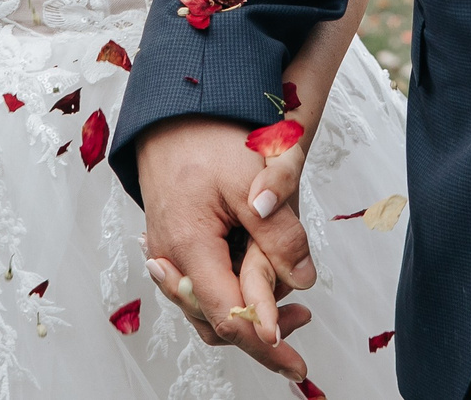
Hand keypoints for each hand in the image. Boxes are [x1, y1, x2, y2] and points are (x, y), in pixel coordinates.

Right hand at [136, 116, 316, 378]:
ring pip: (204, 307)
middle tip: (304, 324)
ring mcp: (165, 254)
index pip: (227, 316)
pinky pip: (197, 286)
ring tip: (293, 307)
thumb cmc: (210, 137)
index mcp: (187, 246)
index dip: (264, 342)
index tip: (295, 360)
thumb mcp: (253, 181)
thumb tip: (305, 281)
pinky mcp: (171, 245)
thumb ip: (279, 235)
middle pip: (213, 321)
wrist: (173, 110)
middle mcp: (168, 259)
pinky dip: (228, 294)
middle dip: (259, 334)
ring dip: (245, 314)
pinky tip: (258, 282)